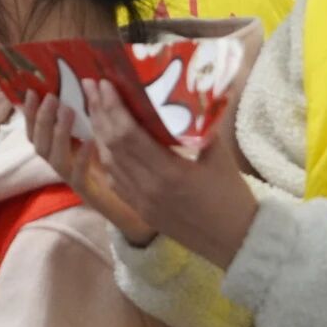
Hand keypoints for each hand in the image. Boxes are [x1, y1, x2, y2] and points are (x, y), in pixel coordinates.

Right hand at [24, 90, 156, 245]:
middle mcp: (62, 165)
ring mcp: (73, 180)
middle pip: (39, 143)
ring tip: (67, 111)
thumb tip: (90, 84)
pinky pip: (78, 176)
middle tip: (51, 97)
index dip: (30, 113)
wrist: (134, 207)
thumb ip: (93, 117)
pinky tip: (90, 142)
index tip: (31, 90)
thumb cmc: (119, 168)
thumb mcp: (102, 137)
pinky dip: (81, 158)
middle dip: (42, 119)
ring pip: (54, 158)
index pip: (36, 131)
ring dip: (58, 133)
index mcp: (62, 150)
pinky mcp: (89, 194)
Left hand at [84, 78, 258, 268]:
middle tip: (91, 86)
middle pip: (112, 144)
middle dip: (99, 112)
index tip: (104, 83)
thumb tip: (189, 95)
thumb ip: (201, 127)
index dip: (113, 108)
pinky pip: (114, 179)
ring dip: (99, 132)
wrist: (236, 243)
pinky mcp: (140, 209)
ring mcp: (140, 201)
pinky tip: (103, 141)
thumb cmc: (232, 197)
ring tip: (95, 106)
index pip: (128, 135)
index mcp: (169, 173)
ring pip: (109, 161)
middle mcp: (148, 187)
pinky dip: (106, 157)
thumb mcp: (220, 157)